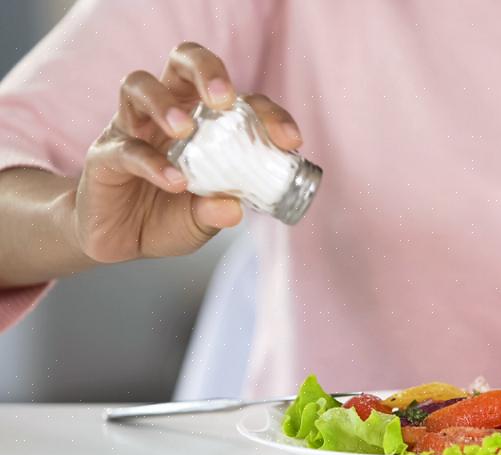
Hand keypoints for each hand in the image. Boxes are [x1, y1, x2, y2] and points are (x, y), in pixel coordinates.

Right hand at [75, 42, 302, 262]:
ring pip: (140, 86)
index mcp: (205, 120)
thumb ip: (216, 212)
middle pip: (183, 62)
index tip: (289, 140)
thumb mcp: (202, 221)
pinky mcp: (106, 154)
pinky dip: (152, 162)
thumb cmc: (169, 218)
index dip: (269, 114)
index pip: (241, 100)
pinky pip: (126, 147)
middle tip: (223, 99)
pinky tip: (174, 182)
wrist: (121, 241)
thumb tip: (234, 209)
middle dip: (207, 71)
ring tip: (184, 130)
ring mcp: (133, 127)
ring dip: (164, 104)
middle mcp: (169, 112)